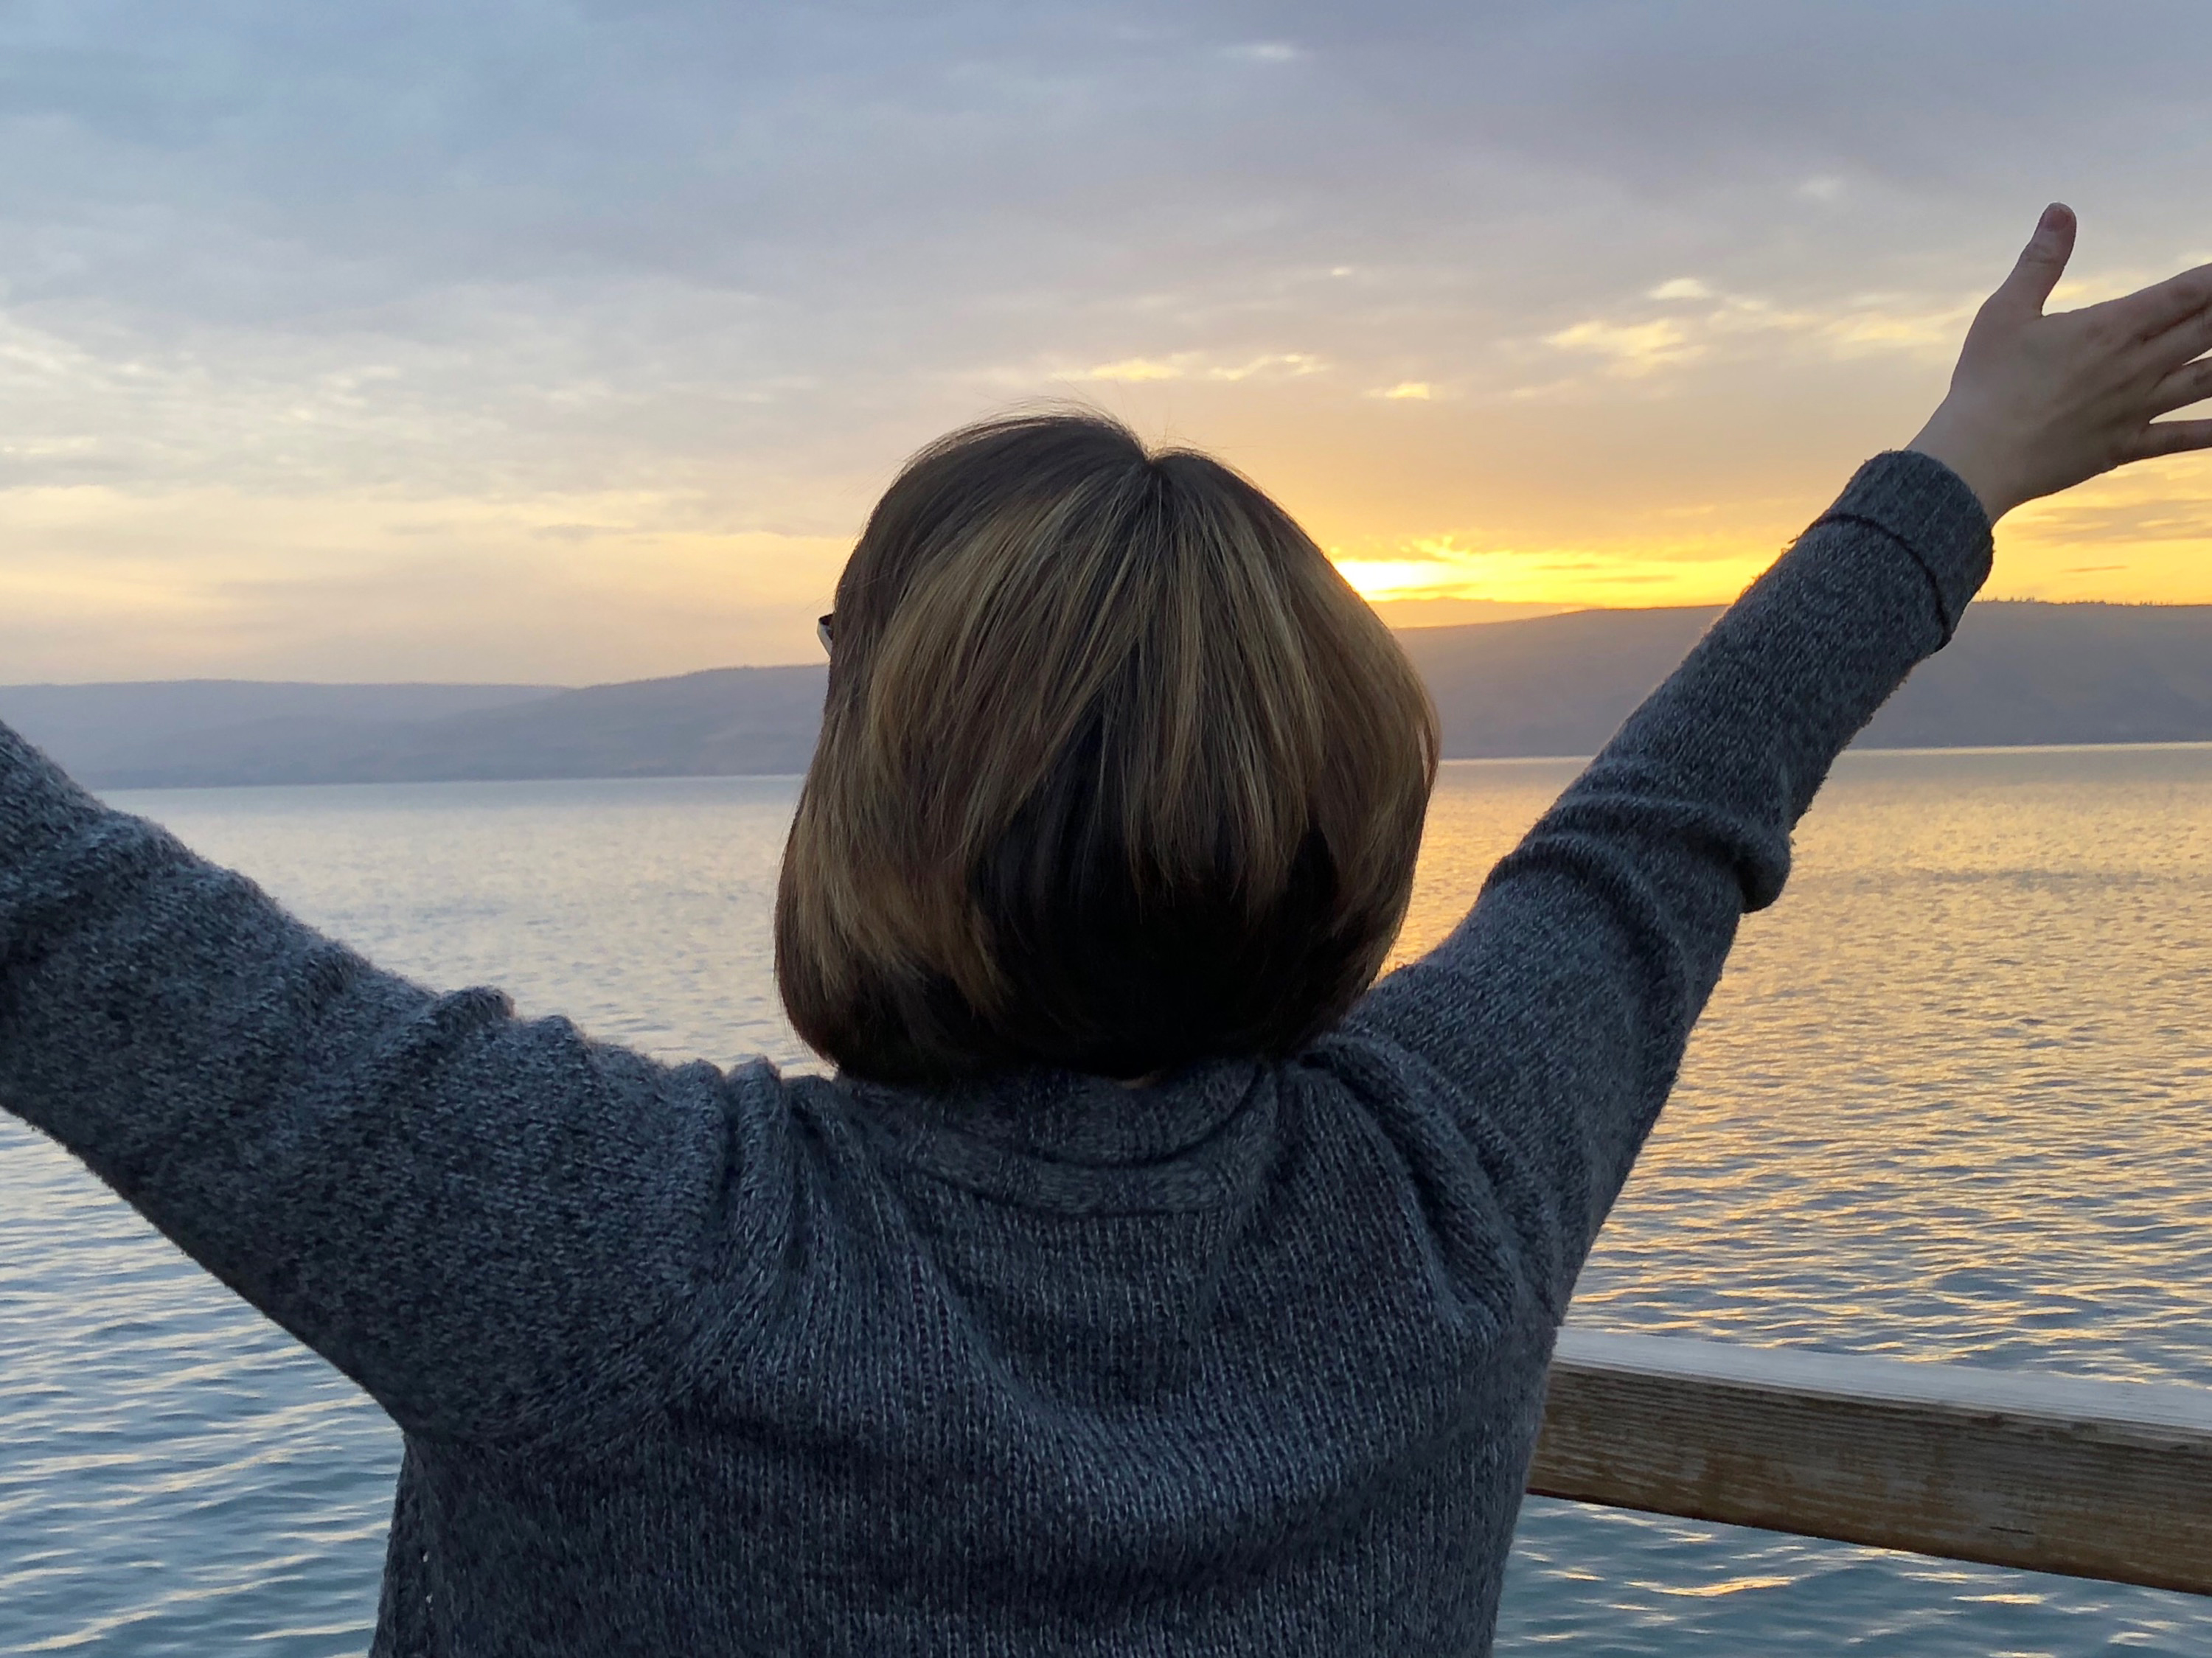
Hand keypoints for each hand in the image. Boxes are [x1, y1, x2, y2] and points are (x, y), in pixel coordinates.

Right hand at [1909, 204, 2211, 521]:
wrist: (1977, 458)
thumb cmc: (1985, 383)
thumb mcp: (2004, 312)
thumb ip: (2040, 261)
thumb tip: (2060, 211)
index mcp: (2110, 327)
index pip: (2186, 292)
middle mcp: (2135, 365)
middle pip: (2207, 330)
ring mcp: (2134, 408)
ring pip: (2206, 379)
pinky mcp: (2123, 446)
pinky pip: (2180, 438)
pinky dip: (2210, 432)